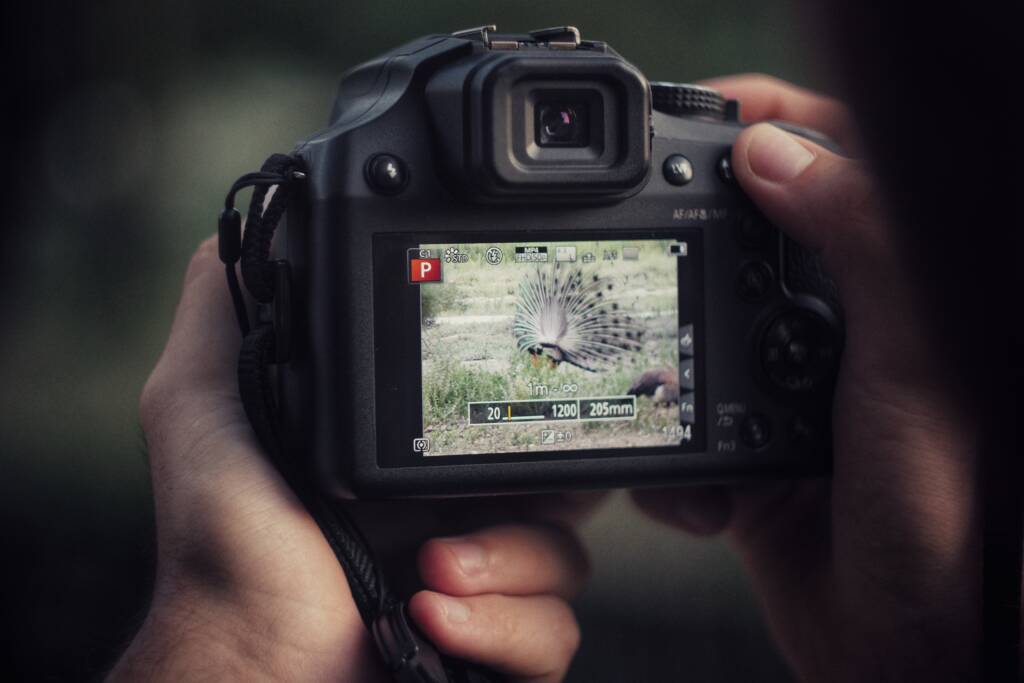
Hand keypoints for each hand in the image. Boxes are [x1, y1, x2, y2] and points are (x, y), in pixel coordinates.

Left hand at [110, 237, 595, 681]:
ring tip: (428, 568)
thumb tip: (258, 224)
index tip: (507, 401)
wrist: (250, 663)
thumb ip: (225, 310)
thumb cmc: (222, 544)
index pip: (504, 406)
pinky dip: (506, 626)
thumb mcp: (203, 402)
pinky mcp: (498, 638)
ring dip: (507, 563)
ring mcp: (485, 574)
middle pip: (559, 474)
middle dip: (535, 490)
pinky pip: (557, 629)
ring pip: (571, 553)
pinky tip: (434, 614)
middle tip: (468, 507)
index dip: (523, 401)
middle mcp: (457, 505)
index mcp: (413, 450)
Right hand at [633, 75, 978, 680]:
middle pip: (742, 240)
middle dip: (683, 249)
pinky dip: (664, 458)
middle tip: (634, 248)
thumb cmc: (943, 518)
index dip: (767, 126)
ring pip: (693, 334)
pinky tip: (700, 494)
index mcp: (885, 287)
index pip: (830, 165)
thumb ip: (862, 239)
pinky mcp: (743, 450)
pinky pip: (675, 423)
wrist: (902, 649)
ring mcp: (785, 391)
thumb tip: (774, 152)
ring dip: (663, 375)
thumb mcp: (912, 361)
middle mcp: (836, 329)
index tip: (700, 119)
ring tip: (656, 400)